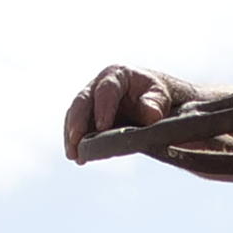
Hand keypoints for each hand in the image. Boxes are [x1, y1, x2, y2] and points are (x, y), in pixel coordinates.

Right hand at [64, 63, 188, 158]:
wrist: (156, 102)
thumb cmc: (158, 96)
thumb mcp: (161, 97)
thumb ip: (155, 104)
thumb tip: (151, 115)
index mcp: (118, 75)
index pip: (106, 90)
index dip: (102, 108)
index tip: (102, 127)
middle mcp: (99, 84)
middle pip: (83, 101)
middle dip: (77, 122)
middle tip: (76, 142)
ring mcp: (92, 101)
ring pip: (75, 115)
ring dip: (72, 135)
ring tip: (73, 155)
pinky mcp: (88, 116)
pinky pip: (77, 127)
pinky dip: (75, 141)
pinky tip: (78, 157)